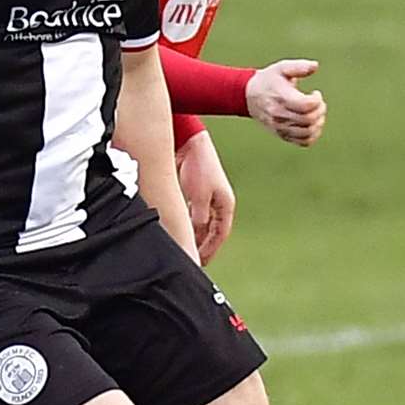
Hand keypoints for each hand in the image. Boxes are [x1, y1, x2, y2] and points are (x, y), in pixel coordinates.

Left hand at [175, 130, 235, 265]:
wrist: (190, 142)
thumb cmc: (199, 165)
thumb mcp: (200, 196)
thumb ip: (199, 217)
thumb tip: (196, 234)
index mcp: (225, 205)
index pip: (220, 234)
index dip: (211, 249)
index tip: (201, 262)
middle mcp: (218, 203)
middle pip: (211, 231)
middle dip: (202, 245)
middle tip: (192, 259)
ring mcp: (207, 197)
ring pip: (201, 223)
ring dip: (194, 235)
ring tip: (184, 246)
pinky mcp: (196, 191)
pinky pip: (193, 213)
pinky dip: (187, 223)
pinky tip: (178, 228)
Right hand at [246, 59, 325, 146]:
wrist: (249, 96)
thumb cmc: (269, 80)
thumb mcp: (282, 68)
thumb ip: (299, 67)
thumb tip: (315, 66)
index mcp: (281, 98)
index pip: (306, 106)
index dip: (317, 100)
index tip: (315, 93)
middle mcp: (280, 115)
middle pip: (309, 119)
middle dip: (320, 110)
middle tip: (318, 103)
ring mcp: (280, 127)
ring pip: (308, 133)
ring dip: (318, 123)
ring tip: (316, 113)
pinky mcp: (282, 134)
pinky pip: (303, 142)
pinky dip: (313, 135)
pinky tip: (313, 124)